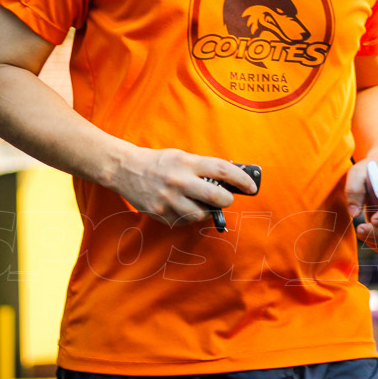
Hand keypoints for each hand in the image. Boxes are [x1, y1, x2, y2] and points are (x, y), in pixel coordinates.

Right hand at [110, 147, 257, 225]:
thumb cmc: (159, 162)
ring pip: (202, 214)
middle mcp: (179, 181)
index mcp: (187, 163)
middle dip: (227, 200)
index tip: (251, 186)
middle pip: (217, 197)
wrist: (126, 170)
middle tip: (226, 199)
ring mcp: (169, 200)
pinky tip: (184, 207)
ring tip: (200, 203)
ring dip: (207, 211)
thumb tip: (229, 181)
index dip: (242, 179)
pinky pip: (185, 222)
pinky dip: (189, 216)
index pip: (223, 171)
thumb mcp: (182, 157)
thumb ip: (203, 167)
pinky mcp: (161, 214)